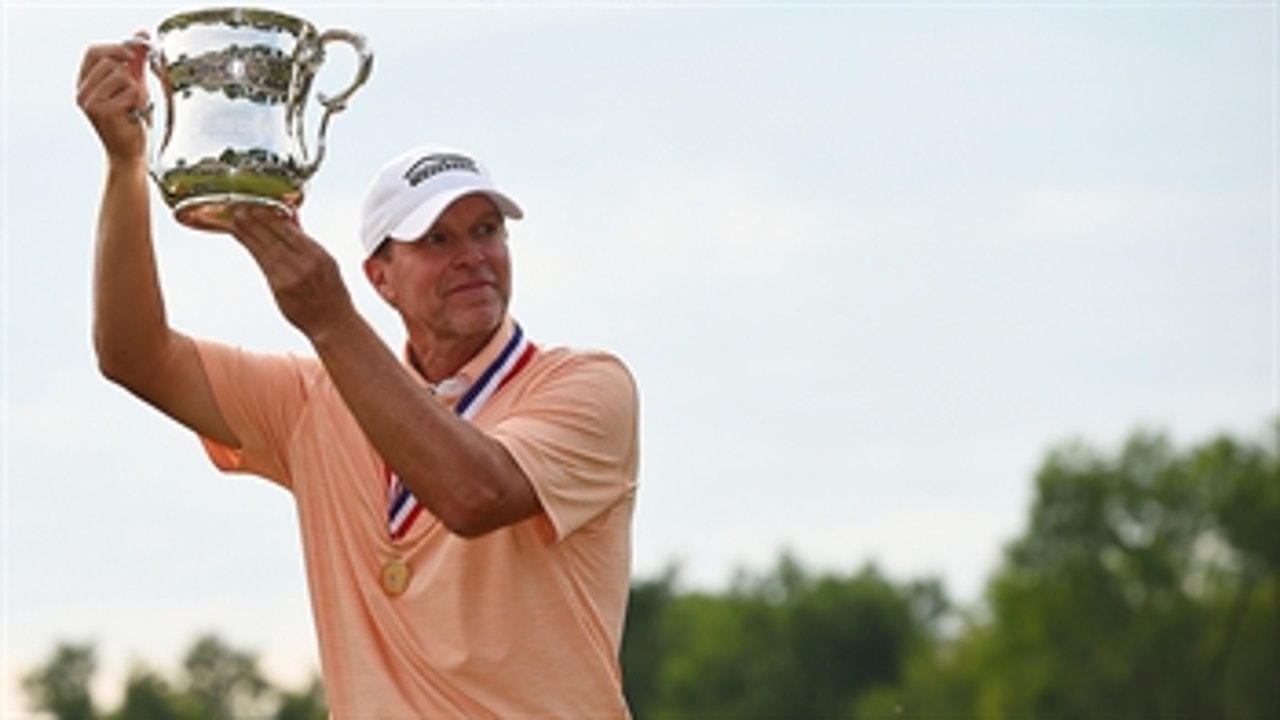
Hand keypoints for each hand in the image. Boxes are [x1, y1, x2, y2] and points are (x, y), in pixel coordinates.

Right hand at [76, 34, 150, 162]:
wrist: (130, 154)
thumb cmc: (132, 122)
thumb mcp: (134, 87)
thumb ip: (136, 63)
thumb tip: (141, 35)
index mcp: (84, 84)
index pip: (94, 52)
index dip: (116, 48)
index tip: (133, 55)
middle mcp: (81, 92)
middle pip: (110, 62)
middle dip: (130, 75)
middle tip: (136, 94)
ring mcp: (89, 102)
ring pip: (122, 75)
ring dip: (136, 90)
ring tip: (133, 108)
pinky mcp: (102, 111)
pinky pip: (131, 91)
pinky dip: (139, 102)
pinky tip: (133, 116)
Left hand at [228, 206, 358, 340]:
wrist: (333, 323)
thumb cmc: (331, 293)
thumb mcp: (327, 263)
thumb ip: (306, 241)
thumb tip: (290, 217)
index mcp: (319, 256)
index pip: (291, 231)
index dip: (272, 217)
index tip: (258, 206)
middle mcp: (305, 265)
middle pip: (275, 238)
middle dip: (256, 222)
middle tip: (240, 209)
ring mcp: (291, 278)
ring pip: (265, 249)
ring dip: (248, 233)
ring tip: (236, 220)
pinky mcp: (279, 289)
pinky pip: (262, 264)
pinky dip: (252, 249)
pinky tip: (243, 239)